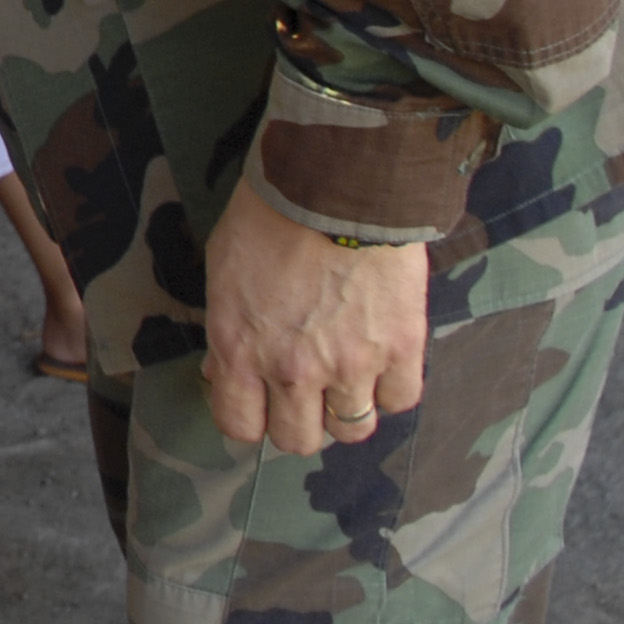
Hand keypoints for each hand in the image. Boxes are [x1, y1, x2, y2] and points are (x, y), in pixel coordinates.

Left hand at [202, 182, 427, 452]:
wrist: (333, 183)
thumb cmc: (268, 217)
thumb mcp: (222, 272)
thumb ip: (226, 332)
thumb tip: (225, 374)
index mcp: (239, 349)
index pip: (241, 426)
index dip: (249, 418)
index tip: (258, 402)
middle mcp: (293, 369)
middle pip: (299, 440)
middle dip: (299, 420)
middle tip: (304, 392)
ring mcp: (351, 364)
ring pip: (353, 430)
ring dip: (346, 409)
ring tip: (345, 376)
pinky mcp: (401, 349)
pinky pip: (400, 400)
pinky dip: (391, 388)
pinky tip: (381, 360)